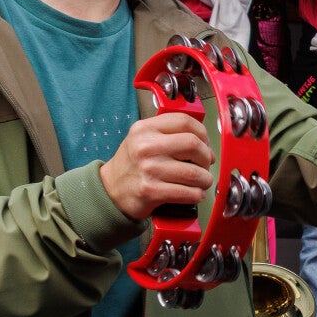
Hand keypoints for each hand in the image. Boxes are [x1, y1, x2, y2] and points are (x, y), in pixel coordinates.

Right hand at [98, 114, 214, 220]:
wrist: (110, 189)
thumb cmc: (132, 164)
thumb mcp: (142, 138)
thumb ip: (169, 134)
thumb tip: (205, 145)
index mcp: (145, 129)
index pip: (184, 121)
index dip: (203, 133)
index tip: (205, 144)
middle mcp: (146, 147)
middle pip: (194, 145)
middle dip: (206, 157)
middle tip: (205, 165)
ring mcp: (148, 169)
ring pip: (195, 172)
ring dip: (205, 179)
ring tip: (201, 181)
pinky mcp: (151, 191)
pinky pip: (187, 192)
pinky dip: (197, 194)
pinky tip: (194, 193)